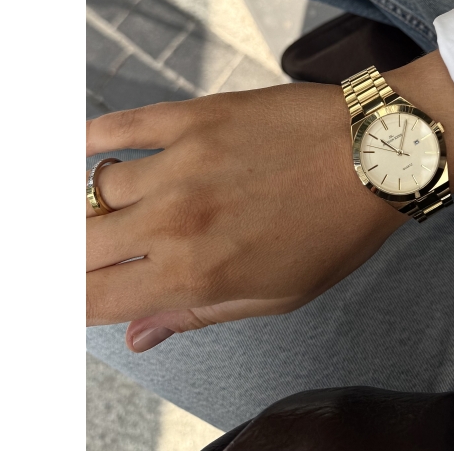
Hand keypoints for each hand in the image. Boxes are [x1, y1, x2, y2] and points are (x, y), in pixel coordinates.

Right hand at [86, 52, 453, 351]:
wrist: (375, 154)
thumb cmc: (337, 230)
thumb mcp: (278, 295)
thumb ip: (199, 314)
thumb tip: (140, 336)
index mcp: (195, 275)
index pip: (96, 299)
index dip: (78, 300)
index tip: (83, 291)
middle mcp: (174, 221)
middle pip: (82, 244)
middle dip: (80, 255)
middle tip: (96, 250)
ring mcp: (181, 163)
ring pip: (99, 186)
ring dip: (102, 201)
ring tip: (126, 202)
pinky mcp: (195, 117)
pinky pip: (122, 124)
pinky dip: (93, 136)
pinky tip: (86, 145)